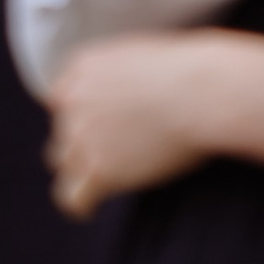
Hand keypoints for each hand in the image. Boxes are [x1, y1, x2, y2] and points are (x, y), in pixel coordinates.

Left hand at [47, 31, 263, 216]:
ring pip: (63, 163)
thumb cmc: (190, 71)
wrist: (202, 92)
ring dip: (81, 170)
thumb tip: (125, 91)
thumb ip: (117, 74)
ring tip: (100, 181)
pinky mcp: (99, 170)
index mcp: (82, 68)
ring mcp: (82, 136)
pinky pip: (72, 197)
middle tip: (113, 151)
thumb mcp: (139, 55)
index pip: (61, 98)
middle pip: (63, 130)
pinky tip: (92, 208)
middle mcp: (73, 100)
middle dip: (83, 140)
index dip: (81, 114)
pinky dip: (82, 204)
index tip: (100, 125)